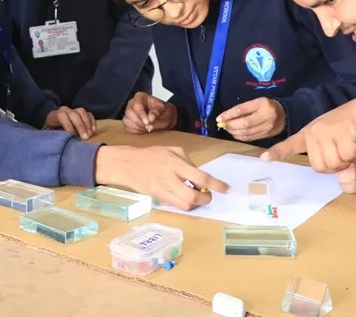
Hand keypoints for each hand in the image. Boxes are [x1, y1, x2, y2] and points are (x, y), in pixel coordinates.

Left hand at [43, 106, 96, 139]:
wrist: (53, 126)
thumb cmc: (51, 133)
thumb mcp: (50, 134)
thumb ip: (57, 135)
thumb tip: (66, 139)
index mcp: (54, 115)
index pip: (61, 116)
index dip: (67, 125)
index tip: (72, 135)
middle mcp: (64, 110)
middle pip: (73, 114)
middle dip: (80, 126)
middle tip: (85, 138)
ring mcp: (73, 110)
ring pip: (82, 112)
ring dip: (87, 123)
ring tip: (90, 135)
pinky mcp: (81, 113)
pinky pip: (89, 114)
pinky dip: (92, 121)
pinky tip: (93, 131)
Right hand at [94, 145, 229, 209]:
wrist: (128, 165)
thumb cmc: (152, 155)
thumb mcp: (172, 150)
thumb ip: (188, 162)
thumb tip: (200, 176)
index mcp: (175, 164)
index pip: (200, 177)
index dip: (216, 185)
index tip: (227, 189)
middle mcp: (170, 179)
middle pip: (193, 197)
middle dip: (205, 199)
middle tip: (208, 195)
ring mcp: (163, 191)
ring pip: (185, 205)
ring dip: (195, 204)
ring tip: (196, 196)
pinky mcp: (158, 198)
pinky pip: (176, 206)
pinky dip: (184, 203)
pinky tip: (183, 196)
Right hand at [122, 92, 176, 133]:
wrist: (164, 119)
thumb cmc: (163, 111)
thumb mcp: (163, 109)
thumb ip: (156, 112)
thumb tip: (150, 118)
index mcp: (140, 97)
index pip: (136, 105)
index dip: (141, 115)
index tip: (147, 122)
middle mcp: (132, 103)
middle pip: (129, 113)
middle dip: (139, 122)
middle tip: (149, 126)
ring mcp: (128, 112)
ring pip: (126, 120)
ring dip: (137, 127)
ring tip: (147, 127)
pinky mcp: (128, 121)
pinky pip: (127, 127)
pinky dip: (135, 130)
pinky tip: (143, 130)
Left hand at [216, 97, 285, 141]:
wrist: (285, 115)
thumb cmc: (266, 106)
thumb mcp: (257, 102)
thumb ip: (244, 109)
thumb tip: (227, 117)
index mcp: (262, 103)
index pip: (242, 109)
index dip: (229, 114)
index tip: (219, 118)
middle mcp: (265, 115)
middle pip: (245, 123)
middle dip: (231, 125)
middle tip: (223, 125)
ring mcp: (267, 127)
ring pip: (247, 132)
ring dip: (234, 132)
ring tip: (228, 129)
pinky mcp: (267, 135)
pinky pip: (251, 138)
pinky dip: (240, 137)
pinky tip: (235, 134)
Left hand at [259, 98, 355, 193]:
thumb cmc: (349, 133)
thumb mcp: (342, 152)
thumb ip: (342, 170)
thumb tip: (350, 190)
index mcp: (308, 136)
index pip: (290, 145)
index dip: (277, 152)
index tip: (263, 159)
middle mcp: (312, 133)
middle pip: (319, 167)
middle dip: (336, 165)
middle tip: (344, 151)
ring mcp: (323, 131)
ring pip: (333, 163)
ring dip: (347, 159)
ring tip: (350, 144)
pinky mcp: (338, 130)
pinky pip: (346, 155)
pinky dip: (355, 152)